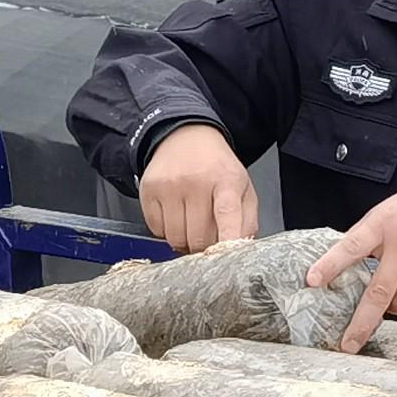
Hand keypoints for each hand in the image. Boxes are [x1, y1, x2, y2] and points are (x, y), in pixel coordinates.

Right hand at [139, 123, 260, 251]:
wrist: (185, 137)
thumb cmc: (217, 167)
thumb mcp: (242, 187)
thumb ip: (247, 221)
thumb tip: (240, 249)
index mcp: (226, 180)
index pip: (227, 214)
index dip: (227, 240)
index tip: (227, 258)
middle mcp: (196, 181)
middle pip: (199, 237)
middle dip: (204, 246)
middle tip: (207, 236)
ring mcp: (169, 186)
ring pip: (175, 238)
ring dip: (184, 241)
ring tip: (190, 224)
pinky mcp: (149, 190)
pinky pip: (156, 230)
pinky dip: (166, 231)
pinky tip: (175, 215)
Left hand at [309, 165, 396, 348]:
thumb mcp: (389, 212)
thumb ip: (368, 239)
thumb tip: (343, 272)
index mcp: (383, 223)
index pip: (352, 246)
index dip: (330, 265)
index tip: (312, 281)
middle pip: (379, 291)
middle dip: (361, 323)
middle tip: (348, 344)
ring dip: (396, 307)